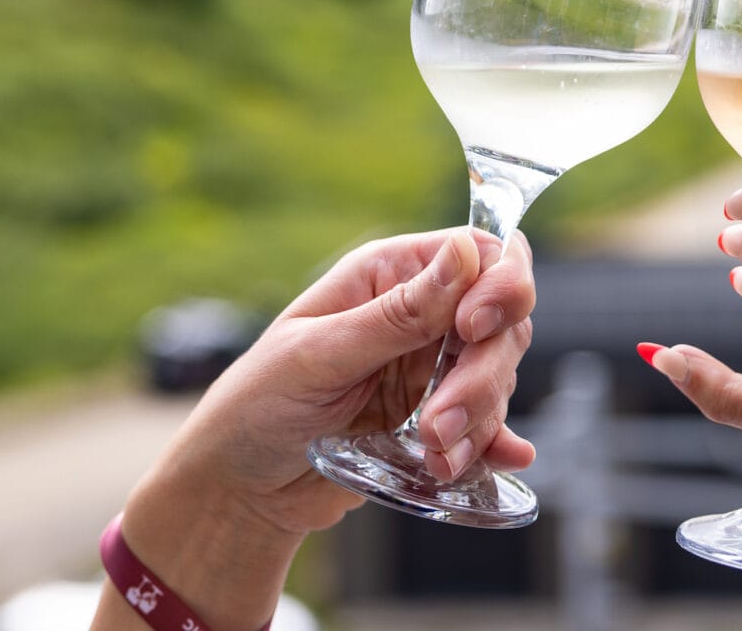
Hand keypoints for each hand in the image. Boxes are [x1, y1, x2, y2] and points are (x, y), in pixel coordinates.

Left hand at [141, 226, 536, 532]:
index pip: (479, 253)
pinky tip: (501, 459)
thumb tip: (464, 252)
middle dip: (481, 375)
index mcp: (388, 275)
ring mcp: (430, 370)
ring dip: (478, 420)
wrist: (239, 489)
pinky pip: (487, 425)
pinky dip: (494, 444)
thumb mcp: (318, 355)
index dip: (498, 284)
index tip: (474, 330)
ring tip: (433, 456)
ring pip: (497, 376)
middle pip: (501, 322)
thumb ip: (398, 314)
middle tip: (437, 425)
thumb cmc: (257, 405)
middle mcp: (418, 315)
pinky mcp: (435, 420)